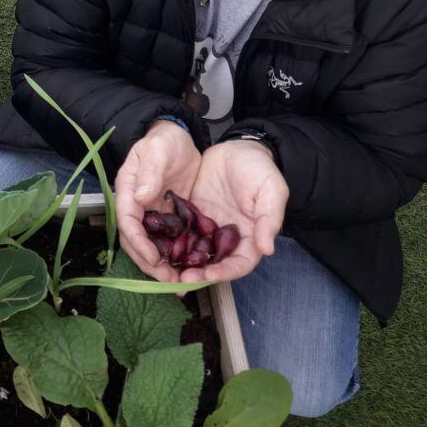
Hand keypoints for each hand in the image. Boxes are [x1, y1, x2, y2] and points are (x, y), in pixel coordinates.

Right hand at [115, 120, 201, 281]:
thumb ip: (150, 173)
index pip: (127, 222)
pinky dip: (177, 257)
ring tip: (179, 283)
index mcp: (128, 192)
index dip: (139, 243)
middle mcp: (137, 207)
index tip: (154, 258)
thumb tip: (141, 198)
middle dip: (150, 264)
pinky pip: (170, 242)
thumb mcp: (157, 151)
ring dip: (163, 266)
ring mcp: (152, 215)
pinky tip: (190, 270)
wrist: (177, 137)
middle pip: (137, 242)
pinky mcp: (169, 218)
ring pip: (153, 246)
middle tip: (169, 281)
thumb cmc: (163, 141)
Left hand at [177, 139, 288, 283]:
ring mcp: (207, 227)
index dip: (225, 273)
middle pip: (213, 264)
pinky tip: (155, 245)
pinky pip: (179, 231)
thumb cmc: (259, 169)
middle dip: (197, 274)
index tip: (209, 275)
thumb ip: (269, 219)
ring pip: (193, 251)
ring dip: (180, 262)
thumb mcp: (271, 190)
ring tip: (165, 268)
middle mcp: (227, 237)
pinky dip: (169, 241)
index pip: (239, 264)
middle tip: (180, 278)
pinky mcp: (191, 214)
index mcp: (250, 236)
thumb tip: (267, 249)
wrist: (236, 148)